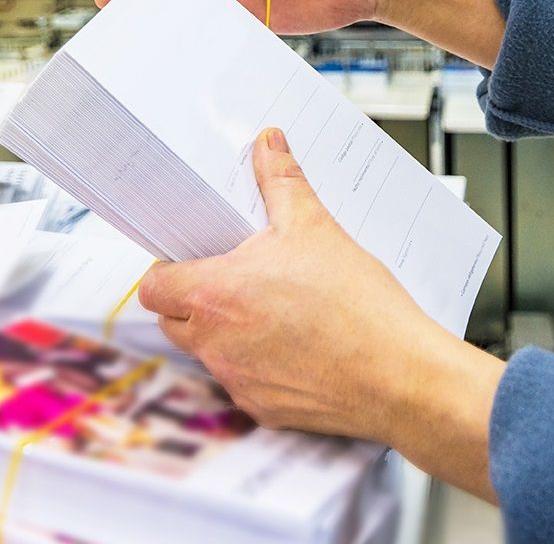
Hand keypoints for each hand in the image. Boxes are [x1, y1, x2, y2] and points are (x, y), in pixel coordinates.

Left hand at [138, 127, 504, 501]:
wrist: (399, 374)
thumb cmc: (358, 305)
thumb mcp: (315, 226)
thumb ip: (281, 180)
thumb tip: (267, 144)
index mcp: (216, 294)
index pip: (154, 286)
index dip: (167, 268)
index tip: (194, 258)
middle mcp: (215, 343)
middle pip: (173, 320)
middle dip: (192, 300)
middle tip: (234, 279)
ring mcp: (237, 381)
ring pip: (208, 352)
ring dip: (226, 331)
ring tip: (275, 309)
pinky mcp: (263, 408)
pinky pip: (243, 382)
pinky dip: (258, 364)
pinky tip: (297, 346)